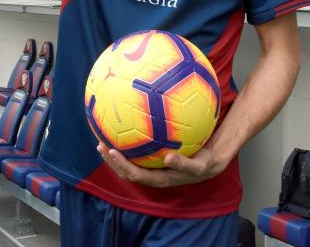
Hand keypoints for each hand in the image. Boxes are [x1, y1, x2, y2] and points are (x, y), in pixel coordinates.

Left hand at [96, 143, 226, 187]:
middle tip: (101, 144)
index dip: (122, 165)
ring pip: (128, 164)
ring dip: (114, 155)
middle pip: (126, 171)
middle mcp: (151, 175)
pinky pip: (135, 154)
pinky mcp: (152, 161)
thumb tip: (168, 157)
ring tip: (102, 139)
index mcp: (159, 179)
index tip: (112, 151)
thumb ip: (184, 164)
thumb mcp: (197, 165)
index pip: (135, 174)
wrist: (207, 164)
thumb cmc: (201, 163)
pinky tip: (121, 130)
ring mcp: (151, 169)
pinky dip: (126, 145)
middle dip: (112, 160)